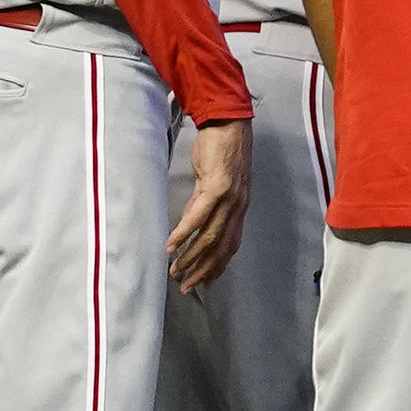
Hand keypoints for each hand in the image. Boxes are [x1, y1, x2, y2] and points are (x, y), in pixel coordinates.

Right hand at [168, 117, 250, 290]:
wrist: (228, 123)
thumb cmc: (220, 150)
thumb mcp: (213, 182)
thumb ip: (204, 203)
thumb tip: (191, 223)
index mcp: (239, 208)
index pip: (230, 245)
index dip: (218, 266)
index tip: (205, 284)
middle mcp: (238, 206)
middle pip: (221, 247)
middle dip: (203, 270)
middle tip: (186, 287)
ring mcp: (229, 198)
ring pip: (211, 236)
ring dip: (191, 257)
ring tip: (176, 270)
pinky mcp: (217, 186)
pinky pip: (199, 215)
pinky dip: (184, 232)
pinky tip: (172, 245)